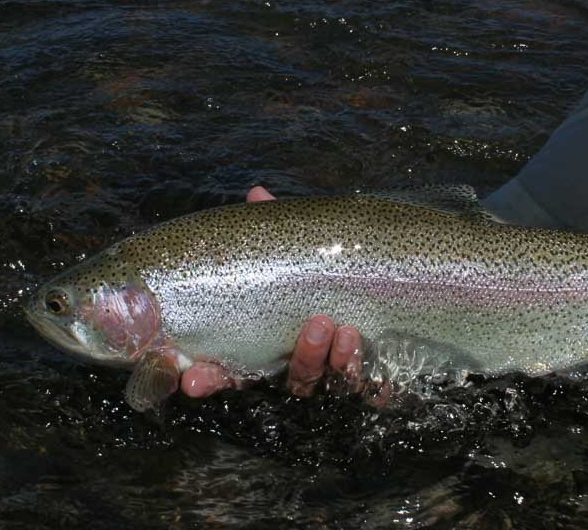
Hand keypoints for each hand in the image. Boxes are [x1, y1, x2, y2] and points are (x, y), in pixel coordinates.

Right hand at [179, 186, 364, 398]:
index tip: (193, 380)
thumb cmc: (326, 277)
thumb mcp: (302, 254)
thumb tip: (257, 194)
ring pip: (330, 384)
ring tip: (347, 330)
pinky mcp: (372, 386)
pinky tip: (382, 376)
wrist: (394, 295)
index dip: (210, 379)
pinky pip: (371, 394)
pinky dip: (372, 386)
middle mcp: (301, 368)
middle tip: (317, 325)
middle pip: (294, 379)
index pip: (232, 371)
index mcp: (272, 347)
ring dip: (337, 363)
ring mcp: (336, 381)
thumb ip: (277, 231)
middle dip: (303, 357)